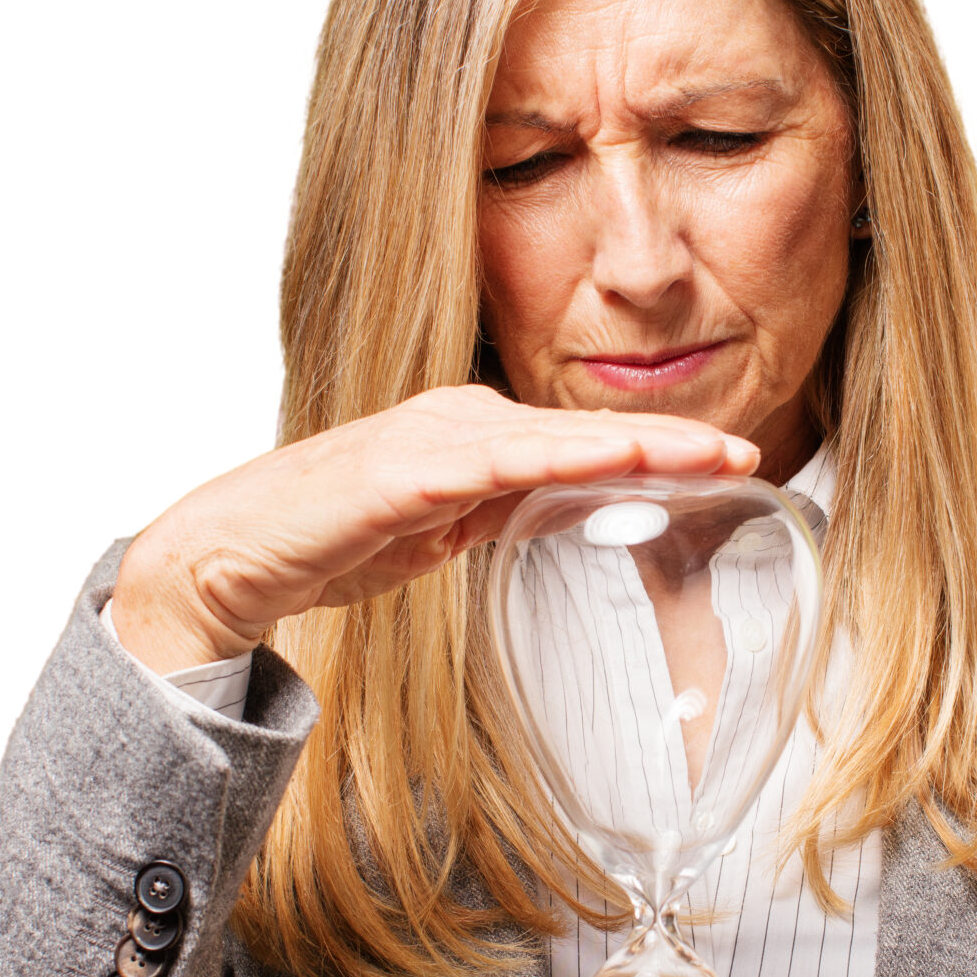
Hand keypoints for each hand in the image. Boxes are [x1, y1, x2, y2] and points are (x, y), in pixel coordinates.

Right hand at [111, 385, 757, 672]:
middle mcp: (457, 420)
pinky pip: (494, 463)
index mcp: (471, 431)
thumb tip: (562, 509)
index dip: (660, 447)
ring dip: (632, 445)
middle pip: (582, 429)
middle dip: (669, 442)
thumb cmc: (329, 537)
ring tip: (706, 454)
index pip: (582, 438)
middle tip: (749, 450)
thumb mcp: (439, 530)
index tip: (732, 459)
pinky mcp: (400, 473)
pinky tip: (608, 462)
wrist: (227, 557)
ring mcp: (429, 441)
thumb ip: (497, 511)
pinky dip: (555, 459)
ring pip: (552, 438)